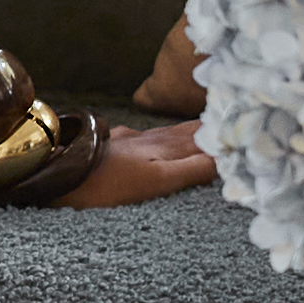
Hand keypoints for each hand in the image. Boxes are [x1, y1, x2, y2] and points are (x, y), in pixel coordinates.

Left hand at [57, 120, 219, 209]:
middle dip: (208, 128)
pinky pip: (143, 140)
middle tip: (230, 120)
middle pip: (186, 130)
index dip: (223, 128)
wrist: (58, 175)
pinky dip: (157, 140)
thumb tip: (228, 158)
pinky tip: (148, 140)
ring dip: (184, 132)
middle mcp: (149, 138)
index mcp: (165, 145)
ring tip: (200, 130)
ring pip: (164, 133)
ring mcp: (128, 141)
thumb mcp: (157, 180)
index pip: (203, 134)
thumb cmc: (108, 182)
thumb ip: (193, 168)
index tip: (245, 120)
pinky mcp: (110, 148)